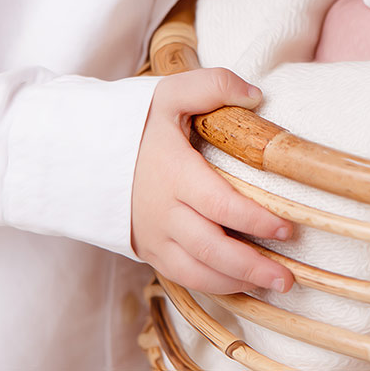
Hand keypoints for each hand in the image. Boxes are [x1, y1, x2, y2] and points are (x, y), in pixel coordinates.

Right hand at [130, 69, 294, 292]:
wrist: (80, 153)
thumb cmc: (133, 123)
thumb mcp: (170, 92)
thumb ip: (214, 85)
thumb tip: (256, 96)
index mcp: (172, 173)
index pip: (219, 205)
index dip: (254, 220)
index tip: (286, 227)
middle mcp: (162, 211)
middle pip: (211, 249)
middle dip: (252, 266)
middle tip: (288, 276)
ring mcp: (153, 235)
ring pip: (197, 272)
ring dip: (238, 282)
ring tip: (276, 284)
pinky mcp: (148, 250)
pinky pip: (183, 277)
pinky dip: (214, 285)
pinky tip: (243, 283)